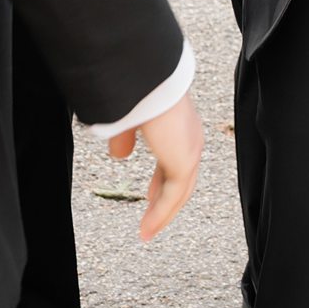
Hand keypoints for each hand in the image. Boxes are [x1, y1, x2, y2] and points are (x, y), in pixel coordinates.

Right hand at [106, 92, 203, 241]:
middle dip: (167, 200)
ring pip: (180, 191)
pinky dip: (160, 215)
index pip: (175, 157)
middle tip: (153, 217)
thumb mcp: (127, 115)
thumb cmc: (136, 86)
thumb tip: (119, 155)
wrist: (147, 76)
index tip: (151, 194)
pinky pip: (172, 196)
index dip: (162, 179)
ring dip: (163, 213)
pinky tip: (147, 229)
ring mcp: (189, 148)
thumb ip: (123, 136)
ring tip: (147, 231)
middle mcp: (189, 135)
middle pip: (182, 178)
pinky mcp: (183, 161)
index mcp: (179, 122)